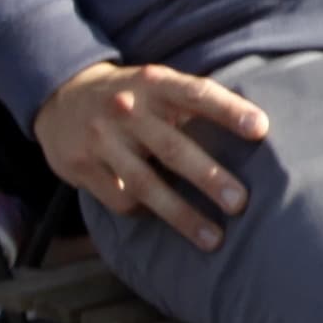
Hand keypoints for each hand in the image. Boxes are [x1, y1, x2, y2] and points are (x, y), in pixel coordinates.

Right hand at [32, 58, 270, 248]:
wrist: (60, 95)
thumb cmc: (130, 96)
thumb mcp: (156, 83)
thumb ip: (192, 101)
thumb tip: (255, 128)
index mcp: (154, 83)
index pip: (196, 93)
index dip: (229, 110)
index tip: (261, 129)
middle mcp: (127, 109)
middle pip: (172, 148)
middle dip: (208, 177)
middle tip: (240, 203)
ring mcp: (102, 139)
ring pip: (146, 185)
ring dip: (182, 215)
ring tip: (214, 239)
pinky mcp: (82, 166)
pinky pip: (121, 199)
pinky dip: (146, 213)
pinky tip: (165, 220)